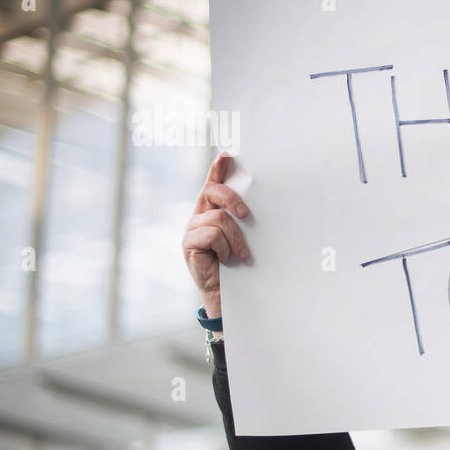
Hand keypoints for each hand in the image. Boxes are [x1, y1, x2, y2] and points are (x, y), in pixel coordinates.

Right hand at [181, 153, 251, 318]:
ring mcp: (191, 229)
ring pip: (218, 217)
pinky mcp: (188, 244)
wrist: (226, 295)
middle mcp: (199, 215)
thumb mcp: (244, 238)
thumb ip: (244, 220)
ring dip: (236, 237)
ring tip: (242, 254)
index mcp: (212, 210)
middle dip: (232, 198)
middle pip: (211, 191)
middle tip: (247, 215)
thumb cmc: (238, 265)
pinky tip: (226, 260)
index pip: (213, 183)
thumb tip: (261, 204)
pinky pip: (211, 234)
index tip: (228, 154)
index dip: (217, 168)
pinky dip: (225, 247)